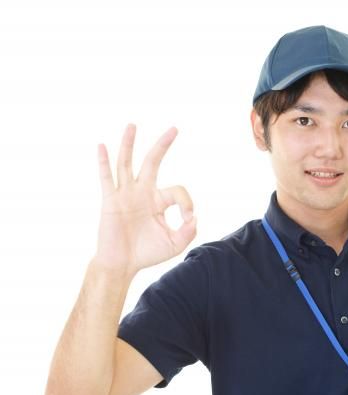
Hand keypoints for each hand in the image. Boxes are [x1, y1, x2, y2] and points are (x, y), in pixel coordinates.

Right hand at [93, 124, 196, 277]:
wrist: (122, 265)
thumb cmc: (147, 253)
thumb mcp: (175, 243)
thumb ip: (189, 231)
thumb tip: (194, 216)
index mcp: (158, 200)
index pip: (177, 190)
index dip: (187, 202)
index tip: (189, 217)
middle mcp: (142, 192)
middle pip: (152, 162)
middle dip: (163, 146)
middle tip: (175, 128)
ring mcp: (125, 195)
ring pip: (127, 164)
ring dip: (129, 144)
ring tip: (133, 125)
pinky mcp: (110, 201)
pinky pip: (106, 178)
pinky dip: (103, 162)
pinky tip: (101, 146)